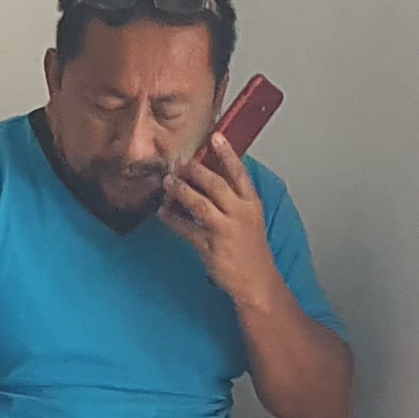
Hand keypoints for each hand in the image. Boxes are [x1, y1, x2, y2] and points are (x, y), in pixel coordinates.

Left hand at [164, 133, 278, 297]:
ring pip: (199, 204)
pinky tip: (162, 213)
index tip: (215, 137)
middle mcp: (240, 214)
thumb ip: (233, 198)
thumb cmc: (250, 248)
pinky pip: (186, 230)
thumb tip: (208, 178)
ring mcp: (225, 231)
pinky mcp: (211, 248)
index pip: (239, 173)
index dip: (227, 154)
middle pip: (216, 184)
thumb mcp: (250, 217)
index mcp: (251, 204)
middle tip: (180, 163)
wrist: (256, 280)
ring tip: (167, 183)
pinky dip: (172, 220)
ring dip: (180, 190)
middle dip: (195, 171)